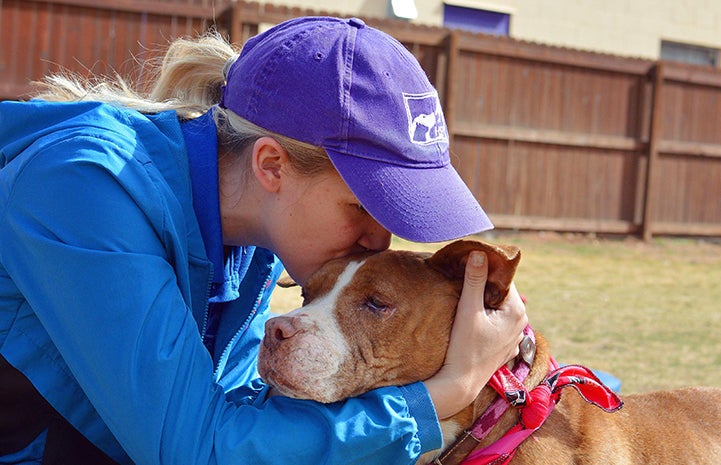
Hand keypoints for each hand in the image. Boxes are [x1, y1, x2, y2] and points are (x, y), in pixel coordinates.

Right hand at [424, 251, 527, 419]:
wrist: (460, 384)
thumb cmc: (464, 347)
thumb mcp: (468, 310)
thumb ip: (474, 280)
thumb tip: (479, 252)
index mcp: (517, 311)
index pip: (503, 279)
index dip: (486, 270)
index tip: (468, 265)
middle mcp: (521, 324)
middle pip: (500, 294)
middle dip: (483, 286)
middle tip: (462, 279)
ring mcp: (514, 338)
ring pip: (498, 310)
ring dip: (483, 303)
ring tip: (464, 298)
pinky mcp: (504, 348)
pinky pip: (496, 325)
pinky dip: (485, 319)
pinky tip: (470, 319)